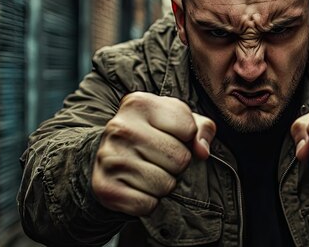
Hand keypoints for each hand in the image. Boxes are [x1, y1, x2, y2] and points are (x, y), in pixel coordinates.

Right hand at [92, 92, 215, 215]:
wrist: (110, 158)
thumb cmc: (154, 135)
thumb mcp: (179, 121)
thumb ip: (202, 128)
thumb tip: (202, 152)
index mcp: (139, 104)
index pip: (189, 129)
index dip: (187, 138)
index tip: (171, 136)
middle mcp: (120, 128)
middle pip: (180, 159)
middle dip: (177, 164)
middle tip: (159, 158)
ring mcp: (109, 158)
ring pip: (166, 184)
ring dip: (164, 184)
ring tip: (148, 171)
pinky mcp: (105, 187)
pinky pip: (148, 204)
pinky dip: (149, 202)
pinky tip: (137, 187)